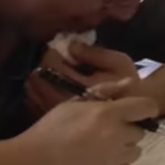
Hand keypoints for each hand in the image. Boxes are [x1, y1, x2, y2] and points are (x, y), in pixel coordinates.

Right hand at [10, 93, 159, 164]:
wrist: (31, 164)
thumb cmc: (49, 130)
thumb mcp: (73, 103)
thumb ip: (105, 91)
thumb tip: (131, 83)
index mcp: (108, 114)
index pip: (147, 107)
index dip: (145, 108)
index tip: (137, 112)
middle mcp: (117, 135)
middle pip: (140, 131)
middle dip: (127, 130)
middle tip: (105, 132)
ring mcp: (115, 158)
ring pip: (135, 151)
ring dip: (124, 149)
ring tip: (100, 148)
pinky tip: (98, 163)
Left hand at [24, 41, 142, 117]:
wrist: (131, 112)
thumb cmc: (128, 86)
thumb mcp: (118, 63)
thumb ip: (95, 54)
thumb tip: (72, 46)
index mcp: (78, 84)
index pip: (52, 64)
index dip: (53, 53)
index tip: (61, 50)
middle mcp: (63, 98)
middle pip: (37, 77)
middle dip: (44, 66)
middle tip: (57, 62)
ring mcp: (56, 110)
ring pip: (33, 90)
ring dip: (40, 79)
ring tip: (56, 75)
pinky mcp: (55, 118)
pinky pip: (35, 102)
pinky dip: (38, 93)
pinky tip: (54, 89)